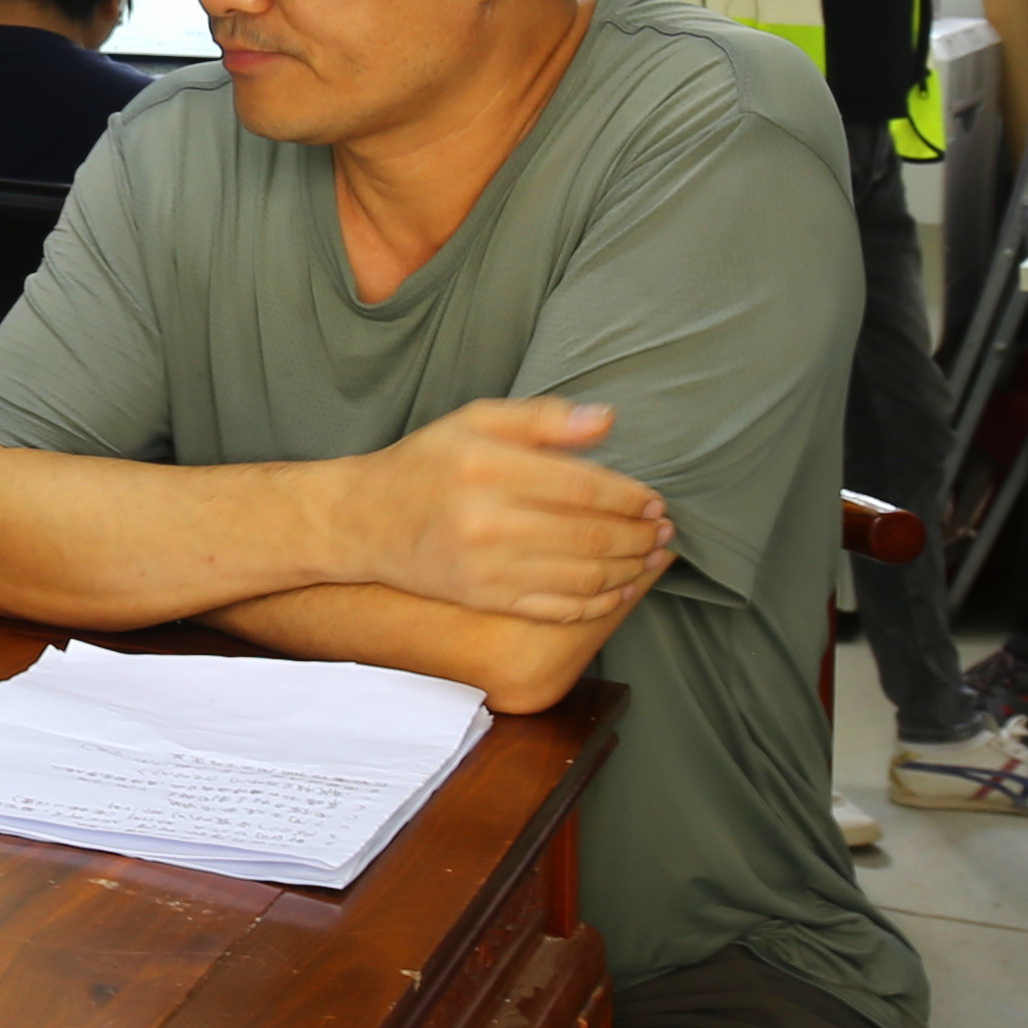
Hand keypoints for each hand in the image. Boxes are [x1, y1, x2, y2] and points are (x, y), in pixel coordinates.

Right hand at [361, 398, 673, 625]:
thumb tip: (606, 420)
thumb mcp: (475, 419)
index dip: (630, 498)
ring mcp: (486, 567)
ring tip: (651, 558)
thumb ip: (543, 418)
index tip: (654, 500)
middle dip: (639, 536)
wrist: (365, 520)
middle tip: (663, 531)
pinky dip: (598, 603)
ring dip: (629, 570)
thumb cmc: (426, 463)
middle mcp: (488, 521)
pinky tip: (619, 590)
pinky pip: (556, 608)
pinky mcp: (485, 598)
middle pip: (590, 536)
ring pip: (582, 576)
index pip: (584, 488)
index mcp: (488, 468)